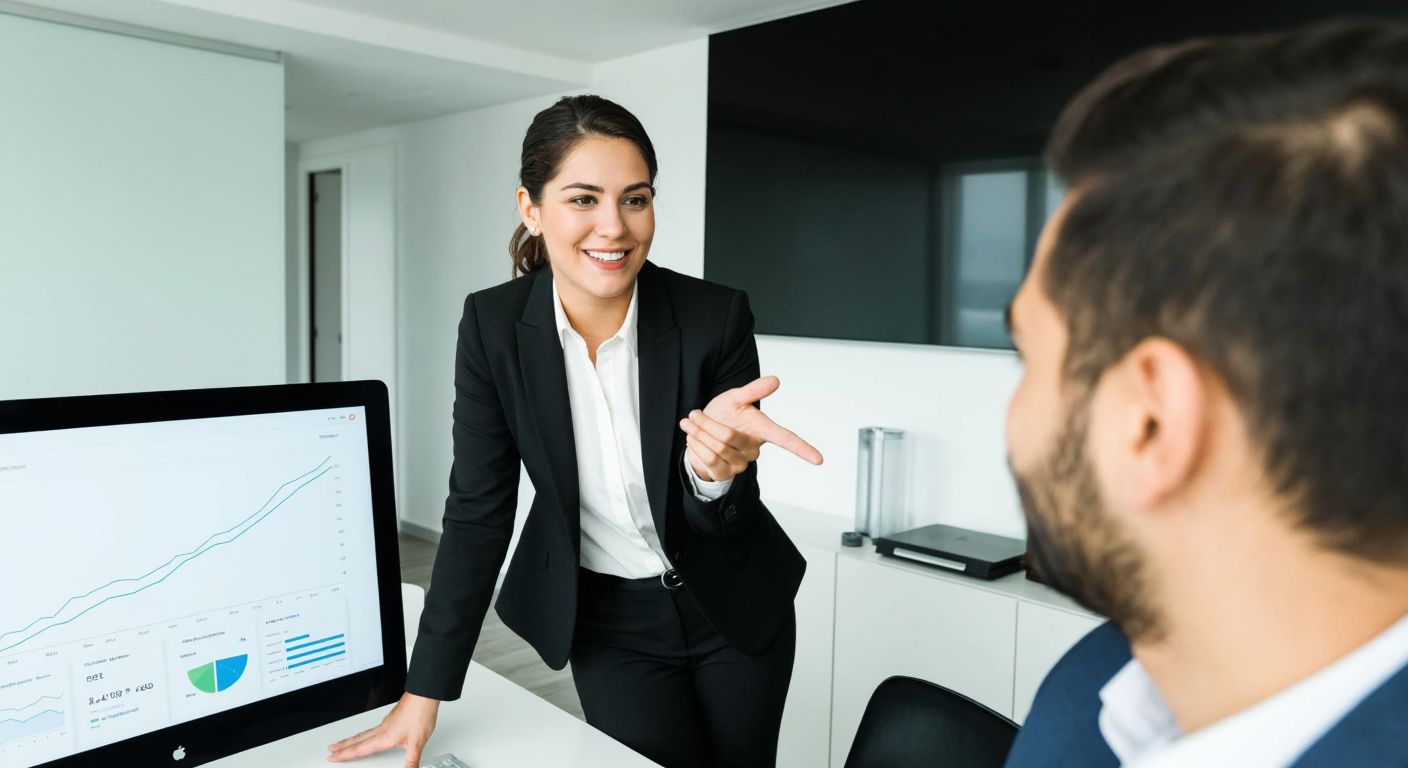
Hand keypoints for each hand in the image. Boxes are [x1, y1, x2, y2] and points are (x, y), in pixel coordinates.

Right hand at [327, 692, 438, 766]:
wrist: (424, 696)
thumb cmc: (420, 715)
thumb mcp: (417, 743)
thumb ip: (412, 761)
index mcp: (383, 737)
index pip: (359, 749)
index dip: (344, 755)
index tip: (332, 758)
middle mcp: (381, 730)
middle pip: (357, 740)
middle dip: (342, 747)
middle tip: (330, 751)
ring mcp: (385, 723)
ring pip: (363, 734)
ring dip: (351, 740)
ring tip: (342, 743)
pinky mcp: (391, 719)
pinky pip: (371, 729)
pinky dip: (363, 734)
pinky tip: (368, 734)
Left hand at [679, 375, 822, 482]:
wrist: (698, 433)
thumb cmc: (723, 415)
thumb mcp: (735, 398)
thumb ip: (754, 390)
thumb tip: (776, 380)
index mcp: (762, 430)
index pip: (786, 439)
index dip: (802, 449)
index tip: (819, 459)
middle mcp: (754, 449)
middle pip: (728, 437)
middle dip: (707, 423)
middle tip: (695, 415)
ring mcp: (741, 464)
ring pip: (716, 448)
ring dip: (698, 433)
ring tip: (692, 425)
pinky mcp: (726, 474)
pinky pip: (708, 460)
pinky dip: (696, 445)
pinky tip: (693, 439)